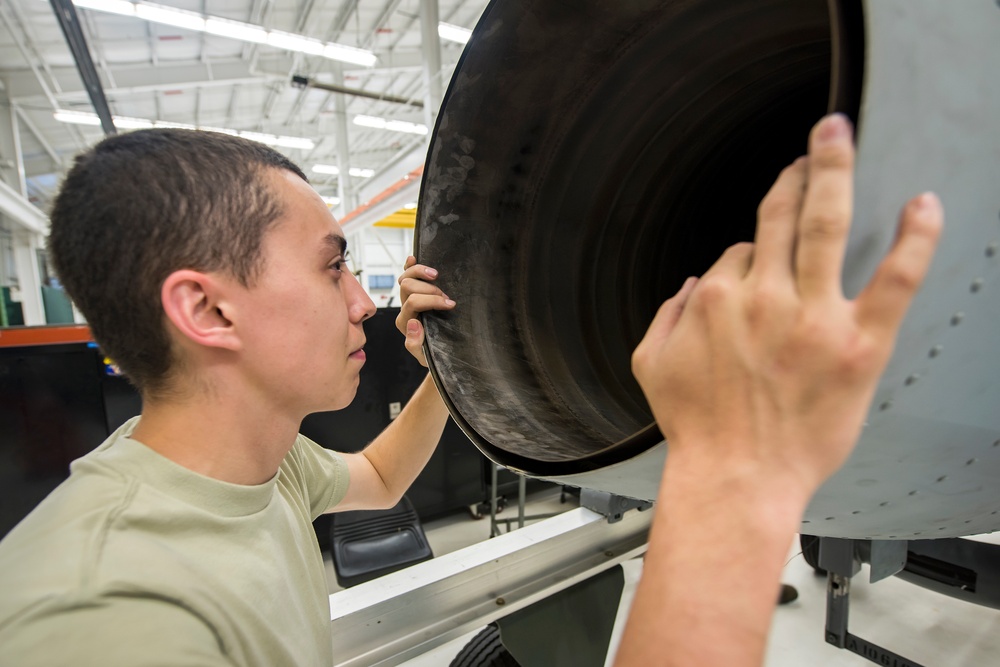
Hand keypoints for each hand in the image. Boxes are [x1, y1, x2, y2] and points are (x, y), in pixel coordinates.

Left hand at [395, 255, 454, 366]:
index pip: (413, 302)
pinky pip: (407, 275)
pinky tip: (413, 257)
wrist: (439, 355)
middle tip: (447, 297)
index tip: (451, 304)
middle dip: (430, 289)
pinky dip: (409, 265)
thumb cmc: (434, 355)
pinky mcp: (416, 293)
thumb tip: (414, 323)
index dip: (432, 300)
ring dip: (421, 272)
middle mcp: (405, 309)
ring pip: (405, 277)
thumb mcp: (425, 356)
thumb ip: (415, 344)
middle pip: (407, 286)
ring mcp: (409, 299)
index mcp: (405, 323)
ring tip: (436, 275)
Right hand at [631, 113, 942, 499]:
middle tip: (808, 152)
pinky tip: (925, 204)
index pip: (740, 252)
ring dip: (832, 170)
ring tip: (839, 138)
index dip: (750, 259)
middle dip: (793, 175)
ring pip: (826, 224)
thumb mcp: (650, 364)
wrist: (737, 478)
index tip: (760, 275)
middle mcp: (763, 297)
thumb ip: (665, 313)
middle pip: (779, 215)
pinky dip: (915, 236)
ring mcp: (814, 317)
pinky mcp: (859, 344)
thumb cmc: (697, 429)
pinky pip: (895, 277)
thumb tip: (691, 284)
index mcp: (715, 299)